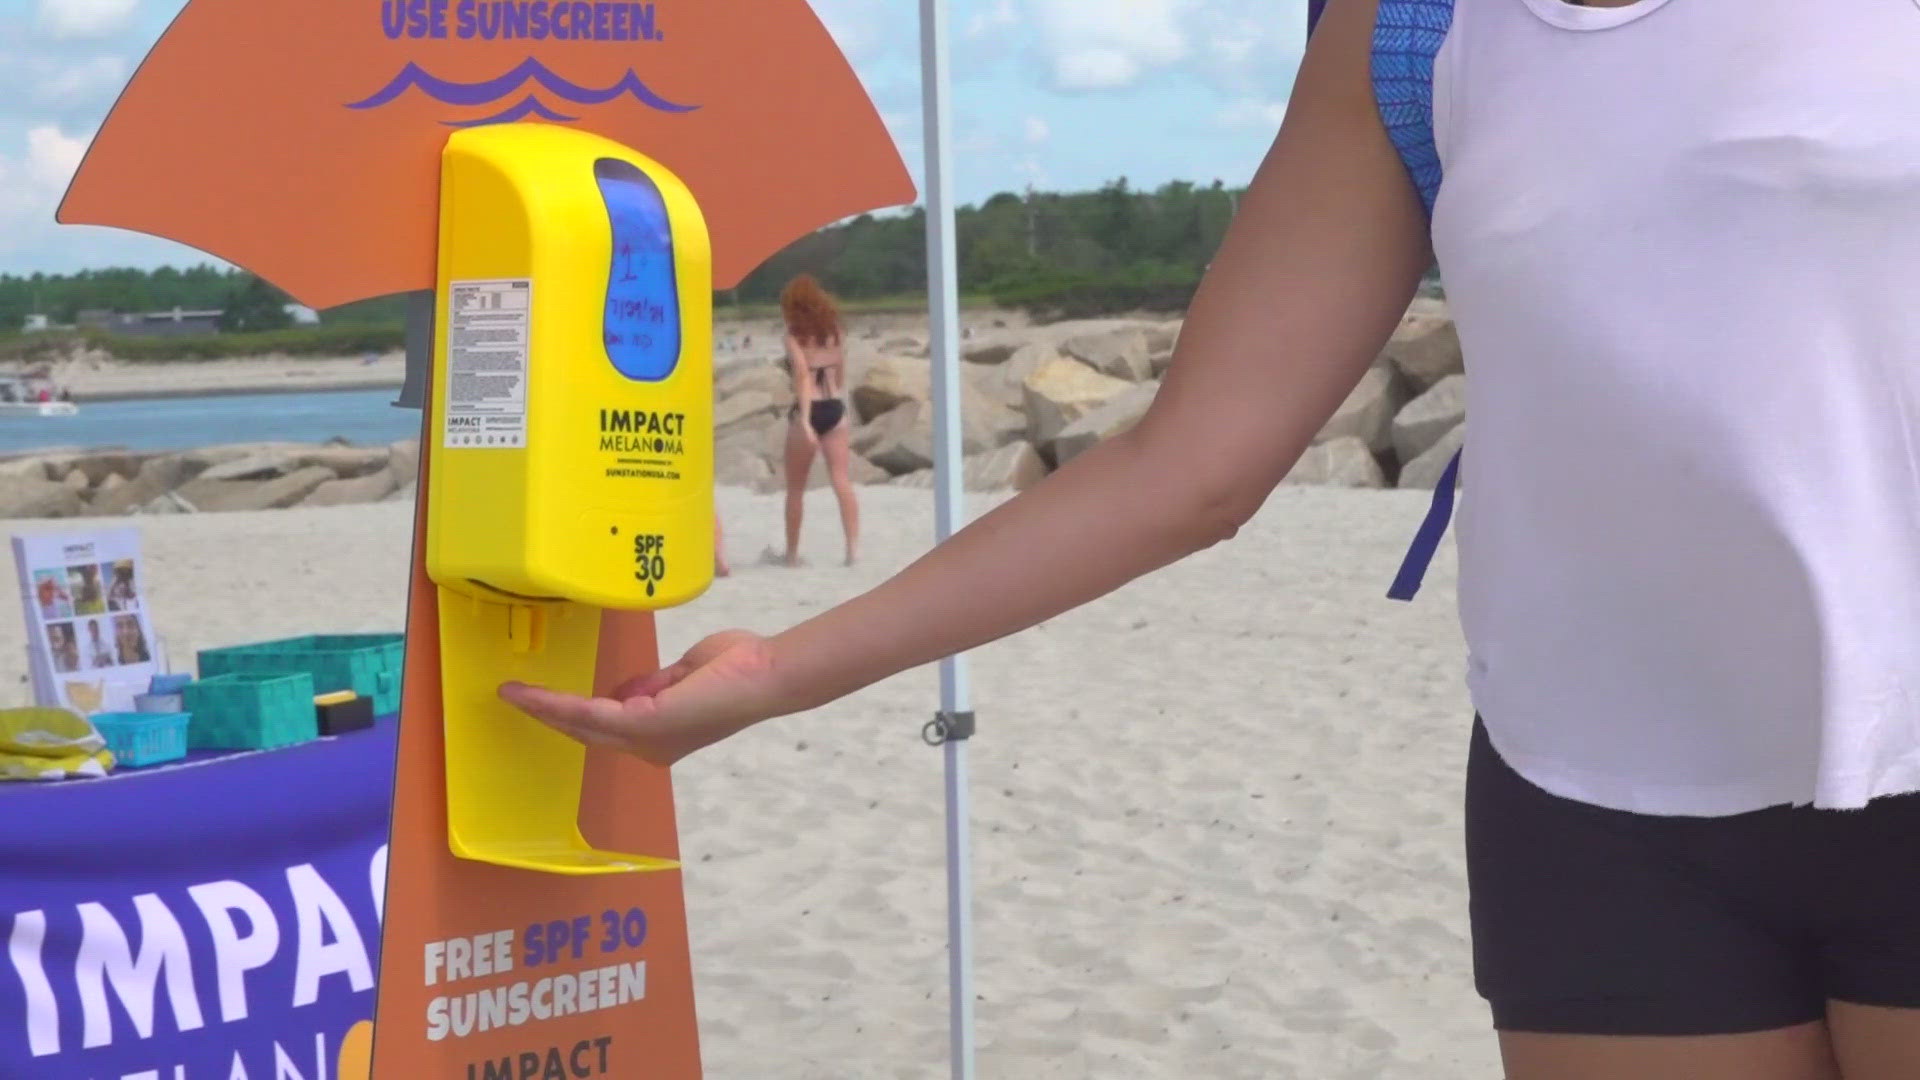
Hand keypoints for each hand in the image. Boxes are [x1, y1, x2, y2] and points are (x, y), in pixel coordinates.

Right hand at [498, 629, 783, 766]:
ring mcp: (648, 740)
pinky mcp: (647, 725)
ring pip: (582, 724)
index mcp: (660, 735)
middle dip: (547, 714)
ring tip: (513, 693)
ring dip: (544, 708)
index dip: (571, 712)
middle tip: (512, 696)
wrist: (766, 674)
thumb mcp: (683, 674)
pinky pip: (592, 713)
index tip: (541, 697)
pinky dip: (560, 704)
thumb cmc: (738, 668)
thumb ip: (653, 685)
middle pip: (586, 731)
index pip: (606, 725)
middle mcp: (651, 746)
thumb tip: (625, 690)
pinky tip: (536, 695)